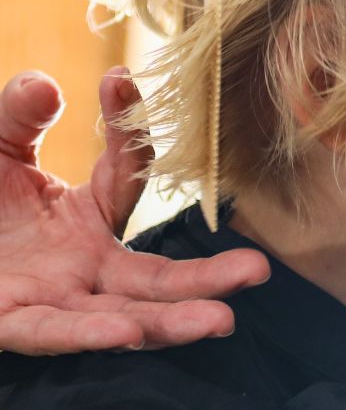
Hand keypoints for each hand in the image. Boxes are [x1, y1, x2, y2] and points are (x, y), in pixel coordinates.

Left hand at [0, 67, 269, 355]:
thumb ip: (18, 115)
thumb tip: (47, 85)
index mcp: (85, 217)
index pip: (127, 177)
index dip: (127, 131)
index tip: (114, 76)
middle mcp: (84, 265)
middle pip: (155, 277)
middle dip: (208, 277)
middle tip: (257, 270)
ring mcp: (54, 297)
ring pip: (126, 314)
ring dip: (172, 320)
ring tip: (220, 319)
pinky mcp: (12, 323)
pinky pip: (57, 331)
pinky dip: (93, 332)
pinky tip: (128, 332)